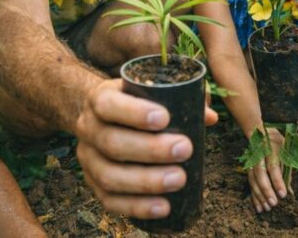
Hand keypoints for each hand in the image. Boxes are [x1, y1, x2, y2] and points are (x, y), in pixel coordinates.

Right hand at [76, 79, 217, 218]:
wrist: (100, 116)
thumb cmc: (134, 102)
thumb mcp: (149, 90)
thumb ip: (180, 96)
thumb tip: (209, 117)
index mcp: (99, 99)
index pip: (108, 104)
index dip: (134, 112)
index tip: (165, 118)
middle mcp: (88, 128)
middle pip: (111, 143)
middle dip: (150, 149)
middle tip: (184, 149)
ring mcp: (87, 158)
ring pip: (109, 175)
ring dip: (146, 181)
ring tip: (179, 179)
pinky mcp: (92, 183)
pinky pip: (109, 201)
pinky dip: (136, 206)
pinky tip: (163, 207)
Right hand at [248, 127, 285, 212]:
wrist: (261, 132)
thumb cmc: (279, 144)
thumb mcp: (286, 151)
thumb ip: (287, 170)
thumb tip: (290, 191)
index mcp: (271, 149)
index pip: (273, 166)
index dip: (277, 181)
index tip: (283, 194)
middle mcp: (259, 155)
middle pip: (260, 174)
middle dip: (266, 190)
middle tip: (273, 204)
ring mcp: (251, 161)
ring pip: (252, 180)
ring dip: (259, 195)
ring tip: (266, 208)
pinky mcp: (248, 168)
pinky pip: (249, 183)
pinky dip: (254, 195)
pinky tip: (258, 206)